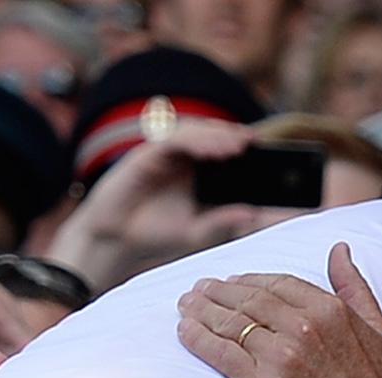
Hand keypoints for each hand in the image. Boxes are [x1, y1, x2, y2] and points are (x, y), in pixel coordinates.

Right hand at [46, 122, 261, 292]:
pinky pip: (173, 141)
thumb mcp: (197, 231)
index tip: (266, 153)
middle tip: (255, 143)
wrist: (115, 239)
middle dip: (233, 137)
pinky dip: (194, 142)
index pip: (221, 151)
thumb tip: (254, 214)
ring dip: (217, 136)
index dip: (241, 149)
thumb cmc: (155, 233)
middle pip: (210, 136)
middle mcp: (180, 158)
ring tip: (239, 145)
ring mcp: (163, 154)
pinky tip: (212, 150)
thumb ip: (223, 221)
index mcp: (194, 172)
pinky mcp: (146, 153)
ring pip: (194, 133)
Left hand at [177, 246, 381, 377]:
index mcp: (331, 310)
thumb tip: (339, 250)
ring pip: (231, 323)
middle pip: (248, 299)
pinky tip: (186, 333)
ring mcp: (285, 356)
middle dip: (217, 292)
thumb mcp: (380, 332)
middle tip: (196, 291)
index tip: (231, 283)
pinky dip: (200, 340)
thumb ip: (355, 288)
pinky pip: (223, 355)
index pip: (276, 283)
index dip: (249, 281)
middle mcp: (305, 326)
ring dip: (201, 312)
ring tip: (185, 307)